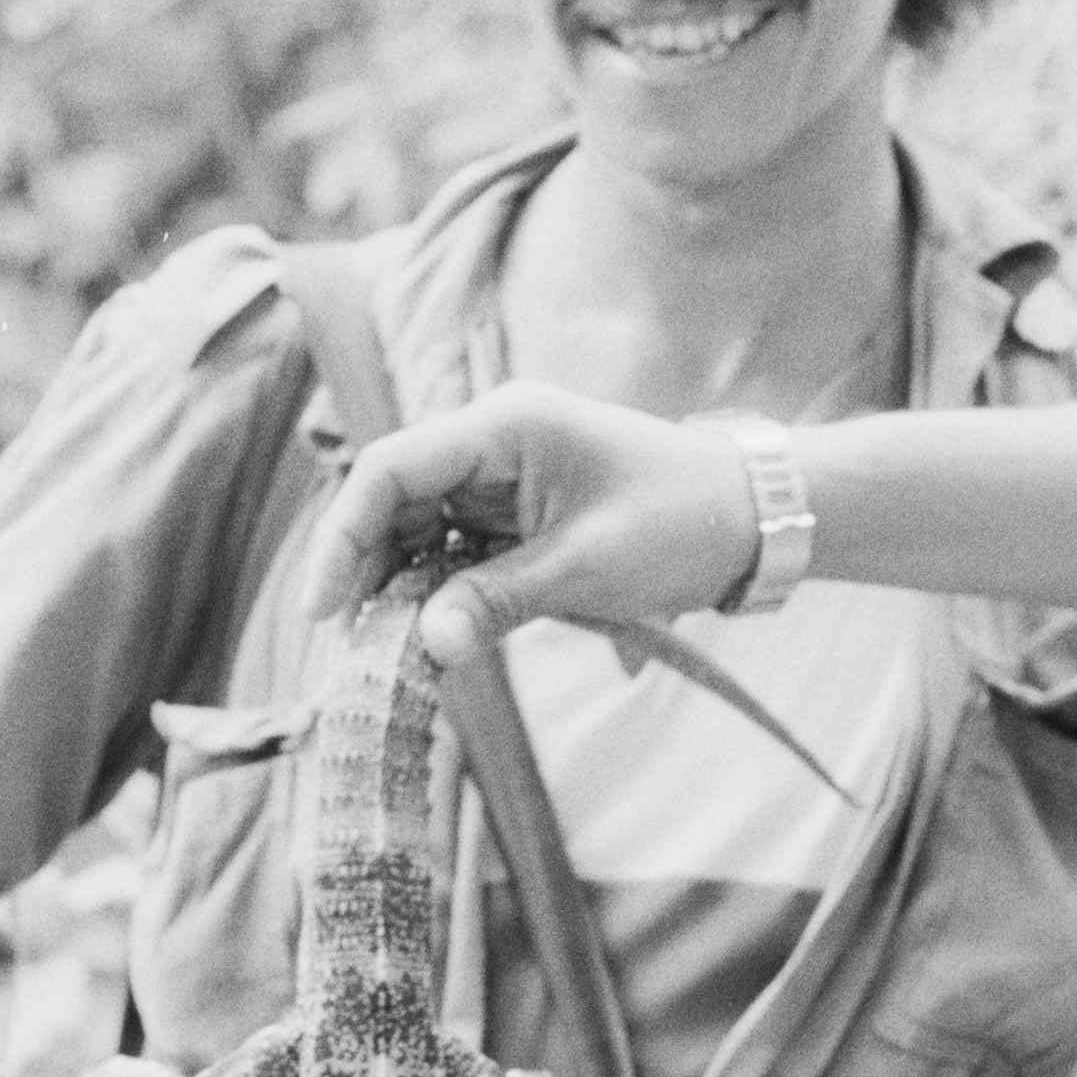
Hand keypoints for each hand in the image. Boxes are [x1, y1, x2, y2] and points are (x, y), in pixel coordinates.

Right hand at [301, 382, 759, 663]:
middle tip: (350, 645)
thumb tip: (423, 647)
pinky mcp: (514, 514)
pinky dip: (435, 592)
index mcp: (504, 427)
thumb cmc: (680, 523)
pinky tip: (428, 635)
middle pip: (392, 500)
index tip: (325, 610)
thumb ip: (497, 601)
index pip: (390, 469)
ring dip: (397, 586)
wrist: (751, 518)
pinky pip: (452, 549)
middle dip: (364, 569)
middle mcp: (491, 442)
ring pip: (416, 528)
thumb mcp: (586, 568)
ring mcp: (500, 477)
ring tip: (386, 650)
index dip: (343, 536)